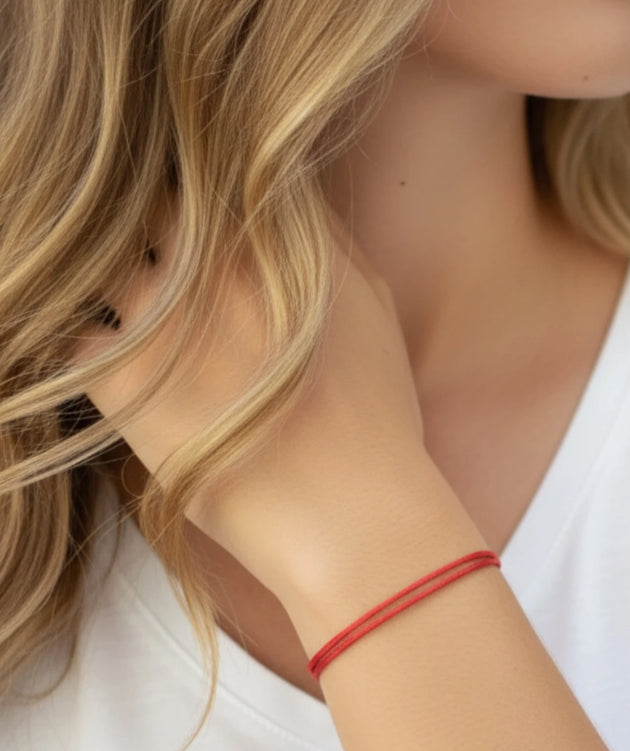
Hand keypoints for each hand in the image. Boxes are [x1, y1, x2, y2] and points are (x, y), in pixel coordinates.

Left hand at [78, 197, 436, 599]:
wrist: (350, 509)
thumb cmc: (375, 420)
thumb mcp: (374, 315)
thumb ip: (333, 249)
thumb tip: (295, 210)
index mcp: (275, 238)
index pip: (214, 177)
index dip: (202, 199)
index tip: (202, 231)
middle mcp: (211, 259)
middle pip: (148, 205)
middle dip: (149, 230)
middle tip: (165, 277)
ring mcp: (161, 314)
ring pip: (99, 262)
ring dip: (112, 284)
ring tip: (143, 329)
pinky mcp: (120, 377)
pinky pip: (71, 334)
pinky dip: (87, 345)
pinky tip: (123, 375)